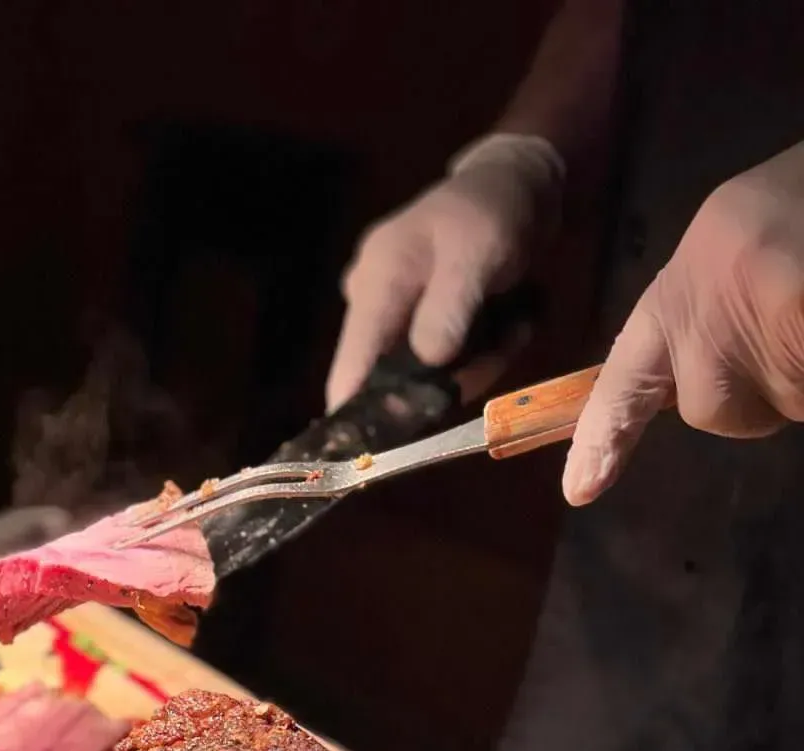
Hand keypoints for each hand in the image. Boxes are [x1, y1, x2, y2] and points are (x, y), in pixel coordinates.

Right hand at [326, 135, 563, 411]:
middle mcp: (370, 298)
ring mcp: (390, 310)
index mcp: (377, 280)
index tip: (375, 449)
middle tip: (501, 350)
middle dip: (446, 380)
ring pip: (418, 374)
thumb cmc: (496, 211)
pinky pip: (435, 360)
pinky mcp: (412, 318)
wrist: (516, 185)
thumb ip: (450, 307)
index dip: (355, 412)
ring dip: (470, 365)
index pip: (351, 363)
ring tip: (511, 327)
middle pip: (388, 378)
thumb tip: (428, 361)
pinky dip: (471, 354)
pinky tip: (499, 325)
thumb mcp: (479, 253)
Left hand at [565, 142, 803, 504]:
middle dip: (767, 393)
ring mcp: (762, 297)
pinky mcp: (798, 309)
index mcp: (692, 269)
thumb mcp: (758, 243)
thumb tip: (715, 392)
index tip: (581, 488)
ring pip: (783, 403)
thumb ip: (722, 315)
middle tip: (799, 328)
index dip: (606, 430)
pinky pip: (800, 389)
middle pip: (715, 409)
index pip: (631, 368)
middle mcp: (710, 286)